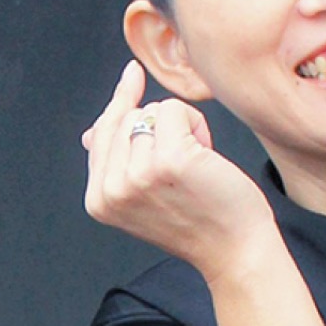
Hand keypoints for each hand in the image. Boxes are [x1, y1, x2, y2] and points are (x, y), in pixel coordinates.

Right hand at [83, 60, 274, 281]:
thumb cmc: (198, 223)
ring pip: (151, 113)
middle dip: (158, 128)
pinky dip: (195, 123)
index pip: (101, 135)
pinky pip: (173, 110)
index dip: (120, 104)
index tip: (133, 73)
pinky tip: (205, 153)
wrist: (234, 252)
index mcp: (98, 201)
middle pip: (125, 119)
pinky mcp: (169, 160)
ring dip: (180, 128)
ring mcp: (138, 174)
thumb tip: (90, 134)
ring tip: (195, 166)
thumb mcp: (142, 199)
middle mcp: (112, 189)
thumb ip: (114, 166)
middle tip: (184, 164)